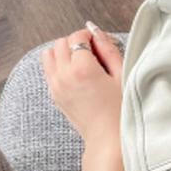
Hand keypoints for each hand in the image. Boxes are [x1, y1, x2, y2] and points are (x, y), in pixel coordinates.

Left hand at [40, 22, 123, 154]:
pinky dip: (58, 65)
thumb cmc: (120, 109)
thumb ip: (108, 49)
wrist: (107, 138)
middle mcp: (64, 76)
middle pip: (60, 43)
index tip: (101, 43)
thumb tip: (97, 32)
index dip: (90, 36)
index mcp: (83, 69)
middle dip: (76, 42)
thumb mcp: (121, 75)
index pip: (77, 37)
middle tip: (94, 52)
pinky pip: (48, 70)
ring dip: (63, 52)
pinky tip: (76, 74)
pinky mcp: (54, 95)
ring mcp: (56, 86)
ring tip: (82, 61)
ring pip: (49, 55)